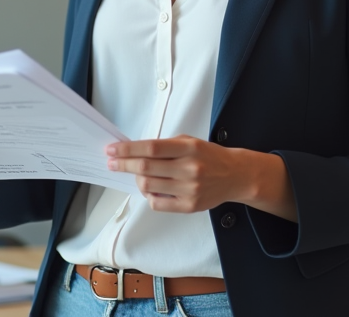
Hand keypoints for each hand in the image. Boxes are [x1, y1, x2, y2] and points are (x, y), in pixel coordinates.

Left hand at [106, 135, 295, 219]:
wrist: (235, 175)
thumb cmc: (209, 156)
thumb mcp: (189, 142)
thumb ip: (164, 146)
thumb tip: (134, 151)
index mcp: (188, 148)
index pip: (151, 148)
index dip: (128, 149)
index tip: (112, 150)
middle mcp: (189, 168)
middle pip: (146, 168)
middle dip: (123, 164)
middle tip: (112, 162)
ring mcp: (190, 189)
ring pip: (148, 186)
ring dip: (136, 180)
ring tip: (136, 175)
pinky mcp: (190, 206)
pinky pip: (158, 203)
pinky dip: (148, 195)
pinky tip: (150, 188)